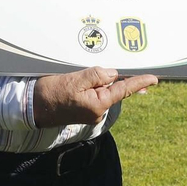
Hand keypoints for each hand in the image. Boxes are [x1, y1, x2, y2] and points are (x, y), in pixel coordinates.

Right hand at [31, 66, 157, 127]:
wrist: (32, 107)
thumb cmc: (51, 93)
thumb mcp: (75, 79)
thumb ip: (98, 75)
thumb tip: (113, 74)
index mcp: (98, 104)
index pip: (124, 89)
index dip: (139, 82)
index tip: (154, 79)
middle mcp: (98, 112)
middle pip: (114, 89)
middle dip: (110, 78)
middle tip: (98, 72)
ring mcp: (92, 113)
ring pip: (103, 91)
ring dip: (98, 81)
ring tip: (77, 78)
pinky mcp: (85, 111)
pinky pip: (95, 95)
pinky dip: (92, 86)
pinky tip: (78, 83)